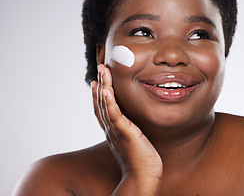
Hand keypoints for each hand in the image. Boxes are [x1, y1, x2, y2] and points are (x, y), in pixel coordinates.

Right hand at [91, 64, 162, 194]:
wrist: (143, 177)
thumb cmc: (142, 161)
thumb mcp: (135, 141)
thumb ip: (132, 131)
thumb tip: (135, 124)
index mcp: (113, 131)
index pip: (103, 109)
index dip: (99, 95)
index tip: (98, 81)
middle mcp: (111, 130)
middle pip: (101, 103)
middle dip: (101, 83)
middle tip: (100, 67)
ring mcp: (116, 131)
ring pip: (106, 105)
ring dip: (104, 86)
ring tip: (102, 70)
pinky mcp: (125, 133)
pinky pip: (115, 115)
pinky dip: (109, 102)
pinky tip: (106, 90)